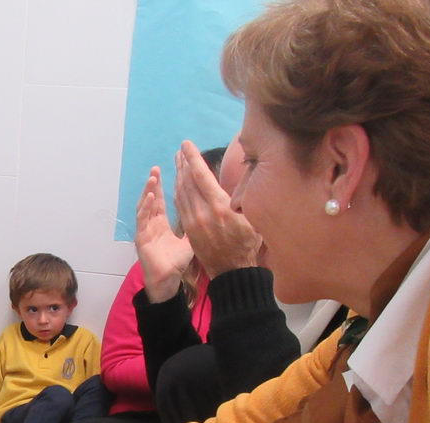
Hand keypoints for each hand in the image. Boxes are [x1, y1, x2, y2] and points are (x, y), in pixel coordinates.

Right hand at [135, 166, 194, 302]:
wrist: (168, 281)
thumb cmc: (176, 263)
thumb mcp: (190, 240)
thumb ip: (193, 226)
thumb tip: (207, 213)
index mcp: (161, 224)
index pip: (162, 201)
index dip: (163, 186)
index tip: (167, 172)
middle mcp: (151, 224)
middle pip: (151, 200)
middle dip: (154, 184)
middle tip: (157, 168)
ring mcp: (144, 230)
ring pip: (145, 206)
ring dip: (148, 191)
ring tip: (153, 177)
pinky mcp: (141, 238)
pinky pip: (142, 220)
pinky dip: (145, 208)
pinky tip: (150, 197)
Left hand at [173, 140, 259, 278]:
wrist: (233, 270)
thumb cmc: (249, 242)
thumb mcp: (252, 216)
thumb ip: (243, 194)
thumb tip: (243, 172)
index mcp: (219, 206)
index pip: (201, 176)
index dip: (192, 158)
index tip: (186, 145)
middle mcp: (202, 212)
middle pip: (188, 182)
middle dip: (183, 164)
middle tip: (180, 150)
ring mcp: (193, 222)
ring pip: (181, 194)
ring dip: (178, 176)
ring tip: (177, 161)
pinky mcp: (188, 230)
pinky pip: (180, 207)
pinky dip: (177, 192)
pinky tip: (177, 184)